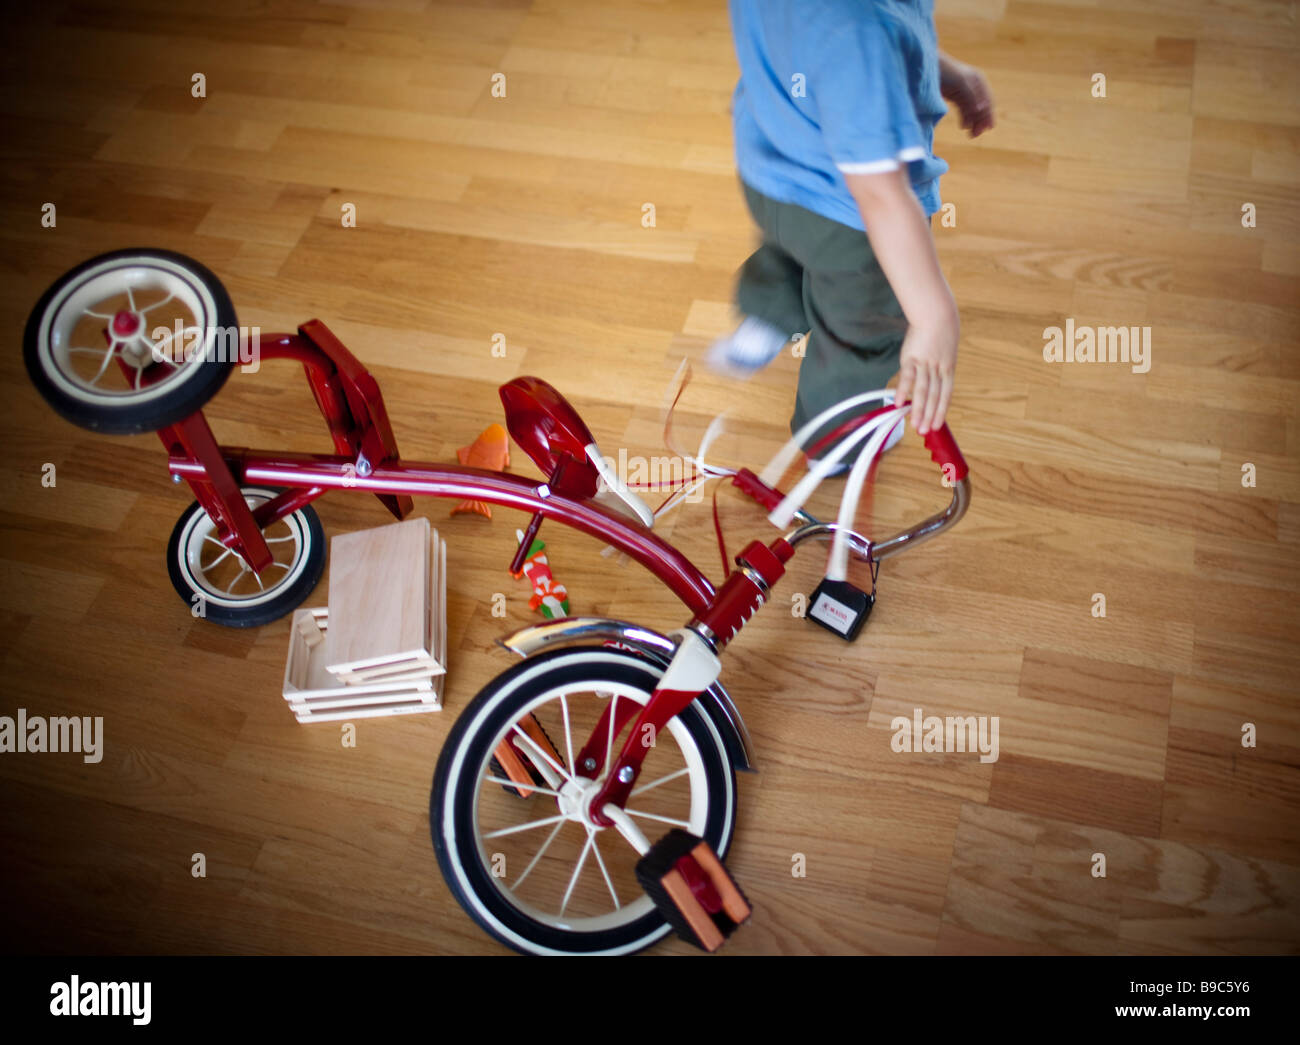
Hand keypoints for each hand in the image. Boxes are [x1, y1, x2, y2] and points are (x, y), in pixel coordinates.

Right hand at [894, 309, 957, 435]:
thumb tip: (934, 383)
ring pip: (922, 390)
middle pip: (933, 396)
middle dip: (929, 415)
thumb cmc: (941, 331)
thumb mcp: (946, 351)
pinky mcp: (911, 357)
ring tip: (913, 424)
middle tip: (924, 432)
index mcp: (949, 368)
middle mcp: (938, 368)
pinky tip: (898, 403)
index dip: (941, 411)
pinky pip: (907, 377)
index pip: (945, 394)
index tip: (937, 425)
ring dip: (917, 409)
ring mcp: (925, 363)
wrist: (936, 313)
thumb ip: (941, 367)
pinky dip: (902, 391)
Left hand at [940, 58, 994, 137]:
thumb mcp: (960, 83)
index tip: (988, 128)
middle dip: (980, 120)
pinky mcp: (954, 95)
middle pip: (981, 106)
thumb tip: (981, 110)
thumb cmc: (945, 71)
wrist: (925, 65)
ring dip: (973, 121)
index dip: (989, 114)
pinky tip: (964, 126)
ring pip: (972, 109)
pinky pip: (963, 109)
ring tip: (970, 134)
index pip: (987, 100)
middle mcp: (973, 85)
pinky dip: (965, 118)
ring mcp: (964, 90)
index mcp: (978, 80)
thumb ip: (971, 96)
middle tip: (975, 135)